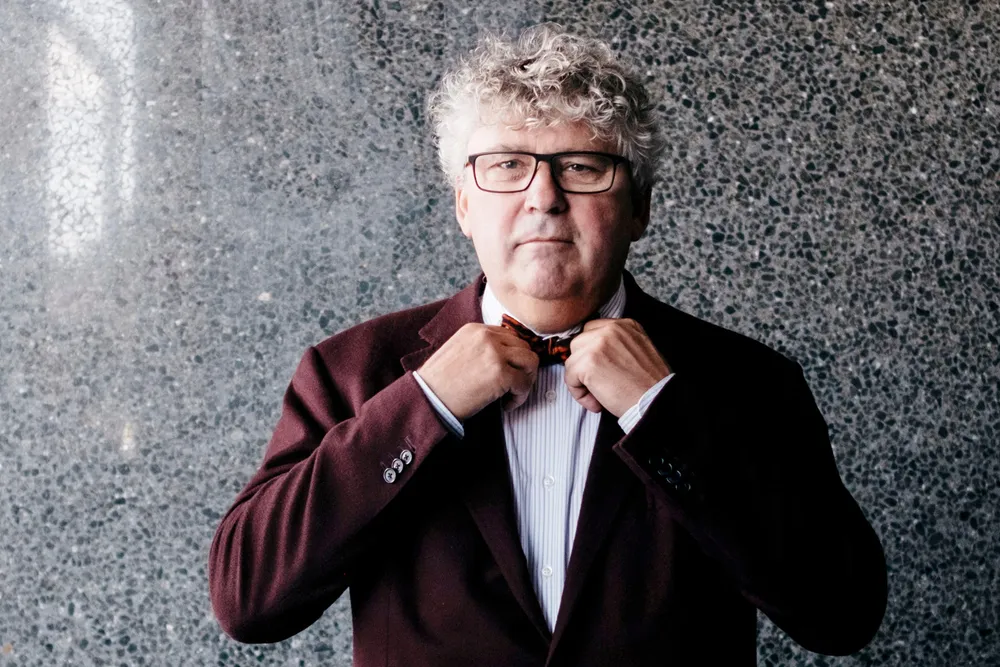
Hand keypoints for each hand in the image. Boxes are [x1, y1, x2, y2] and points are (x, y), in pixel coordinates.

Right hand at [417, 323, 539, 419]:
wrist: (427, 398)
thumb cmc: (438, 382)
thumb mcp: (457, 351)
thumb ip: (480, 348)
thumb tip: (503, 358)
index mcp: (476, 329)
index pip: (510, 336)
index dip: (513, 356)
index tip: (508, 371)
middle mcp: (487, 337)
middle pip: (523, 347)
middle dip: (523, 368)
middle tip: (513, 386)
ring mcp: (495, 354)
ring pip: (531, 361)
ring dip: (526, 380)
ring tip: (512, 394)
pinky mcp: (501, 374)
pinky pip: (524, 383)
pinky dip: (520, 397)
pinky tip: (506, 405)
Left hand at [563, 318, 670, 416]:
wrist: (655, 402)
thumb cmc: (649, 385)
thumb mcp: (639, 351)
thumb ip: (618, 345)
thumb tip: (593, 353)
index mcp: (624, 325)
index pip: (592, 332)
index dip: (592, 354)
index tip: (602, 372)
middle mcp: (610, 329)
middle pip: (579, 344)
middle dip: (584, 367)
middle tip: (600, 386)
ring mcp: (597, 344)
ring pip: (572, 361)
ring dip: (581, 381)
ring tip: (599, 396)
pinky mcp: (587, 362)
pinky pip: (570, 377)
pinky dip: (579, 394)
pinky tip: (597, 403)